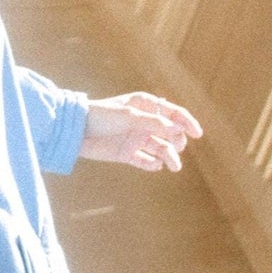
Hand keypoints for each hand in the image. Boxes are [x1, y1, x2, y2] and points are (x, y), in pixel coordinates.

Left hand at [78, 90, 201, 172]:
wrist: (74, 131)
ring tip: (174, 166)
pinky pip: (144, 160)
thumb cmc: (100, 116)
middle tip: (177, 148)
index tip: (197, 134)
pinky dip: (151, 164)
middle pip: (169, 133)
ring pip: (159, 148)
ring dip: (169, 156)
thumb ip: (153, 123)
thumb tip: (178, 128)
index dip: (186, 122)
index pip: (172, 113)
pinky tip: (155, 166)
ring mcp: (135, 138)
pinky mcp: (126, 153)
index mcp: (145, 106)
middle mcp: (143, 122)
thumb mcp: (129, 117)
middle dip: (177, 141)